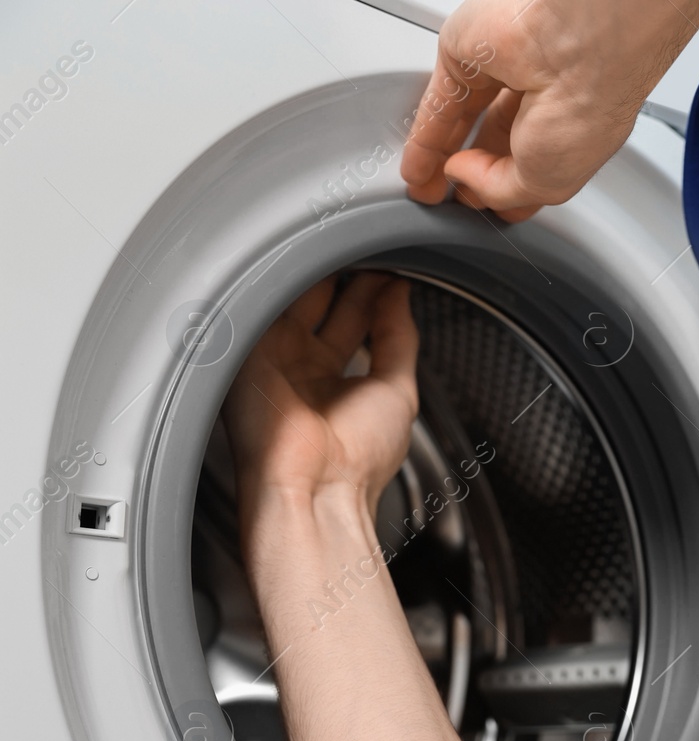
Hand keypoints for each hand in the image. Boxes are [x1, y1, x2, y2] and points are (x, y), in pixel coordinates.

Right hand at [222, 273, 418, 530]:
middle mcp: (304, 368)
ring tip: (349, 242)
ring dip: (323, 269)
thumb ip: (398, 339)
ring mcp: (276, 357)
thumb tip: (400, 296)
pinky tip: (314, 254)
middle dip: (351, 276)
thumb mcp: (397, 391)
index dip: (375, 295)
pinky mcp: (249, 351)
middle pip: (326, 304)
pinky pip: (269, 300)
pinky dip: (291, 277)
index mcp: (337, 383)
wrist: (315, 490)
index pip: (355, 323)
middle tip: (374, 249)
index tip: (394, 272)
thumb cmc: (355, 463)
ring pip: (297, 297)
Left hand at [400, 0, 698, 221]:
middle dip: (468, 174)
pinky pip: (438, 101)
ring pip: (461, 121)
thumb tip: (463, 180)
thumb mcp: (545, 185)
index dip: (504, 190)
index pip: (529, 164)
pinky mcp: (466, 56)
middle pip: (492, 142)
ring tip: (424, 187)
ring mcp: (501, 76)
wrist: (577, 54)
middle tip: (447, 198)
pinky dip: (424, 135)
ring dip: (439, 157)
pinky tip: (415, 163)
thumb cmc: (585, 111)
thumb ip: (498, 190)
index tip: (483, 208)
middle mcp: (537, 102)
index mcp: (570, 131)